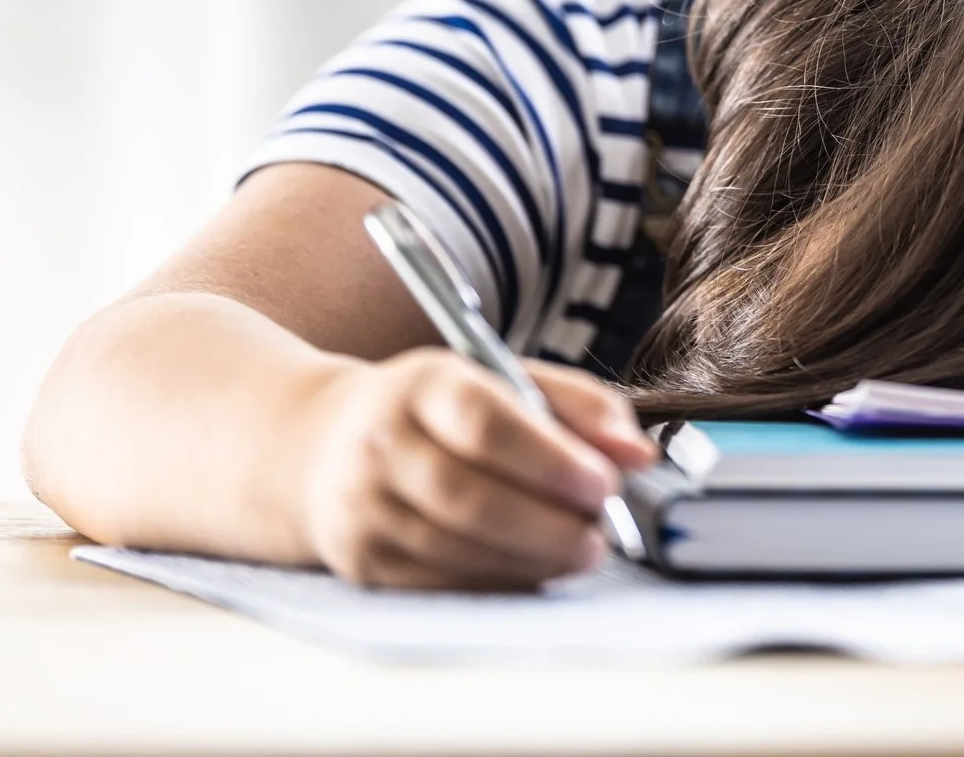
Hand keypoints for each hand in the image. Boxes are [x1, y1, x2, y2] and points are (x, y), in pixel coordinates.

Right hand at [294, 348, 657, 588]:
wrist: (323, 447)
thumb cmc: (439, 411)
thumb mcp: (504, 380)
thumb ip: (582, 407)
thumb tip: (640, 453)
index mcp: (421, 385)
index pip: (485, 424)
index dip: (552, 461)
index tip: (605, 485)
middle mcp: (380, 445)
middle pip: (469, 497)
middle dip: (549, 524)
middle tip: (599, 532)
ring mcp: (363, 509)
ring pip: (458, 548)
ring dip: (533, 558)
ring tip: (579, 550)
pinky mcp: (363, 563)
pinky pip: (444, 583)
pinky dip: (502, 581)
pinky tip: (536, 569)